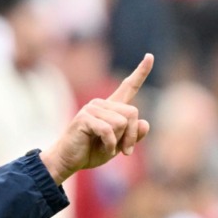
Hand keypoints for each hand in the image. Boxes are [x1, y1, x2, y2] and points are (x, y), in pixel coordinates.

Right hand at [41, 54, 153, 184]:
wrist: (68, 161)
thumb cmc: (91, 152)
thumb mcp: (118, 146)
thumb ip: (133, 135)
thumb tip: (145, 123)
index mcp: (111, 108)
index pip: (129, 86)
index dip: (141, 72)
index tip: (150, 56)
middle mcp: (102, 104)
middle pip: (132, 112)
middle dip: (132, 135)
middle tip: (125, 151)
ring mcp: (92, 109)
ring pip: (122, 122)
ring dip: (119, 141)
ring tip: (108, 149)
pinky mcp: (84, 117)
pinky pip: (109, 130)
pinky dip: (110, 144)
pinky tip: (104, 150)